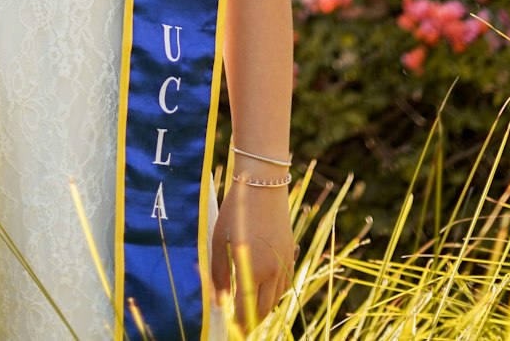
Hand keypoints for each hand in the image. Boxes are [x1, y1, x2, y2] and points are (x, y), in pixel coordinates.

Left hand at [211, 181, 294, 331]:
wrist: (263, 184)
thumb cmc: (237, 210)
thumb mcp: (220, 240)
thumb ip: (218, 274)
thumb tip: (219, 301)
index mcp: (254, 268)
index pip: (247, 309)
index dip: (240, 324)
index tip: (234, 331)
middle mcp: (273, 270)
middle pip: (264, 308)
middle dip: (252, 320)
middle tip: (241, 326)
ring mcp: (285, 261)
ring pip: (277, 297)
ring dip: (264, 306)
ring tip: (250, 310)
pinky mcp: (291, 252)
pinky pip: (285, 282)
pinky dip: (275, 291)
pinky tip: (264, 289)